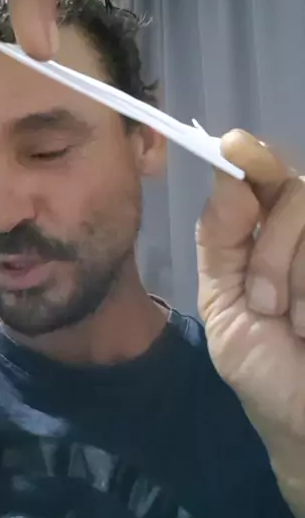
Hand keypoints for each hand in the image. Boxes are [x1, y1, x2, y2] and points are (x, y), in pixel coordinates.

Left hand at [197, 130, 304, 517]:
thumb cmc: (265, 371)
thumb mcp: (225, 306)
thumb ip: (222, 241)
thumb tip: (226, 174)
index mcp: (268, 235)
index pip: (266, 176)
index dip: (253, 157)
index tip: (234, 146)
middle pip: (295, 192)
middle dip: (269, 251)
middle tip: (264, 303)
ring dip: (295, 280)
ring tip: (294, 326)